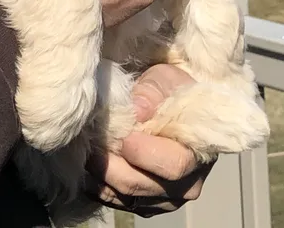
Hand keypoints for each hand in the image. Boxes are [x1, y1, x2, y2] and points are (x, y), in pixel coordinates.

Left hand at [86, 65, 214, 216]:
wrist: (172, 108)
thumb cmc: (171, 92)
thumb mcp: (165, 79)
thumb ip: (152, 91)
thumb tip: (137, 110)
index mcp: (196, 155)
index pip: (171, 165)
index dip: (142, 151)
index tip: (122, 133)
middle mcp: (184, 187)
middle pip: (138, 184)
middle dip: (109, 162)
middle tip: (90, 137)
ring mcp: (162, 200)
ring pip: (121, 196)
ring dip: (99, 172)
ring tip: (86, 145)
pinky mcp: (142, 204)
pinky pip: (113, 200)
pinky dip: (97, 182)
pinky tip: (88, 159)